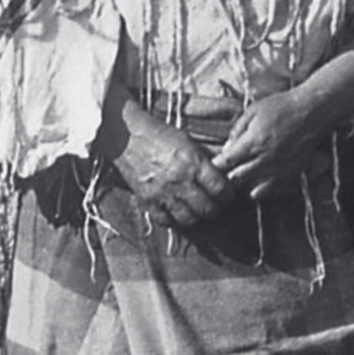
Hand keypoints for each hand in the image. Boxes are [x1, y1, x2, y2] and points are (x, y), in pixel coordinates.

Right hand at [109, 102, 234, 228]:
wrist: (125, 135)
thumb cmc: (158, 134)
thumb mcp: (187, 141)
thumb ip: (204, 160)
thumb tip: (222, 173)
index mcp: (193, 162)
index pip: (221, 190)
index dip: (228, 195)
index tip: (227, 195)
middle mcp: (179, 180)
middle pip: (207, 209)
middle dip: (216, 209)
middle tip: (216, 206)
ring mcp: (162, 193)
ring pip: (189, 219)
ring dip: (197, 217)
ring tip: (198, 211)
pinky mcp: (147, 200)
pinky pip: (166, 221)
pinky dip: (174, 220)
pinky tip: (177, 212)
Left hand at [210, 86, 326, 198]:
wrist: (312, 111)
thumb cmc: (282, 107)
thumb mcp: (253, 110)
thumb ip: (237, 130)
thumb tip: (226, 148)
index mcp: (254, 142)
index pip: (227, 162)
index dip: (218, 164)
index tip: (215, 162)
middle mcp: (265, 159)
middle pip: (238, 179)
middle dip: (229, 175)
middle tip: (228, 169)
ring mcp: (279, 169)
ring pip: (254, 189)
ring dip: (245, 183)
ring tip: (244, 174)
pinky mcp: (291, 173)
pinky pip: (272, 189)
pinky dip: (263, 188)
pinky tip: (260, 179)